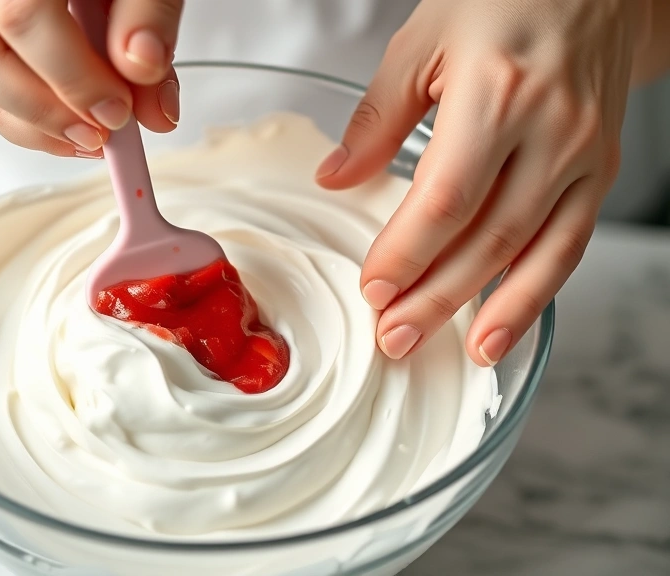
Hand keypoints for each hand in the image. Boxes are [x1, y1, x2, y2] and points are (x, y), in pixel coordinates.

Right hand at [0, 0, 182, 156]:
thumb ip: (147, 12)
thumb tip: (143, 69)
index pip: (23, 17)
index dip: (73, 78)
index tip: (118, 110)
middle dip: (48, 112)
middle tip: (103, 131)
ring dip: (31, 122)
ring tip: (86, 134)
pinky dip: (15, 107)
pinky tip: (59, 117)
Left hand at [316, 0, 649, 365]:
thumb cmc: (504, 0)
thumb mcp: (423, 43)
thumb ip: (376, 118)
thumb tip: (334, 177)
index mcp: (496, 93)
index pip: (446, 197)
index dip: (407, 252)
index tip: (373, 287)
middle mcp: (549, 130)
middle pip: (488, 235)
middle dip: (437, 296)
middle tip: (395, 337)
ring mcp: (583, 154)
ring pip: (534, 250)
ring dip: (490, 310)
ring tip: (453, 353)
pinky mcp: (601, 170)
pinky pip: (569, 243)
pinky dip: (535, 292)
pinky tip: (503, 326)